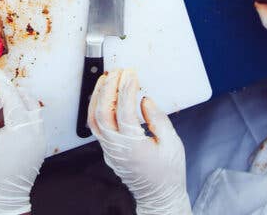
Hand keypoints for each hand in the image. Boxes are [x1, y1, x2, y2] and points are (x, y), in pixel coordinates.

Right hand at [0, 66, 45, 214]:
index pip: (12, 96)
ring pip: (31, 108)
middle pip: (26, 99)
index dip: (0, 82)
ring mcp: (40, 138)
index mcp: (22, 129)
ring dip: (15, 101)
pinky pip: (32, 120)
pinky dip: (20, 113)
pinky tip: (4, 120)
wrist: (3, 199)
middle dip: (10, 90)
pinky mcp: (39, 144)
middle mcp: (36, 131)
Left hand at [88, 69, 190, 214]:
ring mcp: (109, 150)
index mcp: (134, 146)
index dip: (126, 89)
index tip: (131, 73)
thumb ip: (158, 119)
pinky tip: (103, 96)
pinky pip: (95, 126)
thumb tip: (145, 100)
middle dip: (109, 88)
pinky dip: (96, 107)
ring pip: (94, 119)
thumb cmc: (168, 173)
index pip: (124, 110)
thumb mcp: (172, 144)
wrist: (159, 196)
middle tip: (118, 71)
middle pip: (103, 112)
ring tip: (107, 78)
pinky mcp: (107, 150)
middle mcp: (117, 148)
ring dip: (98, 96)